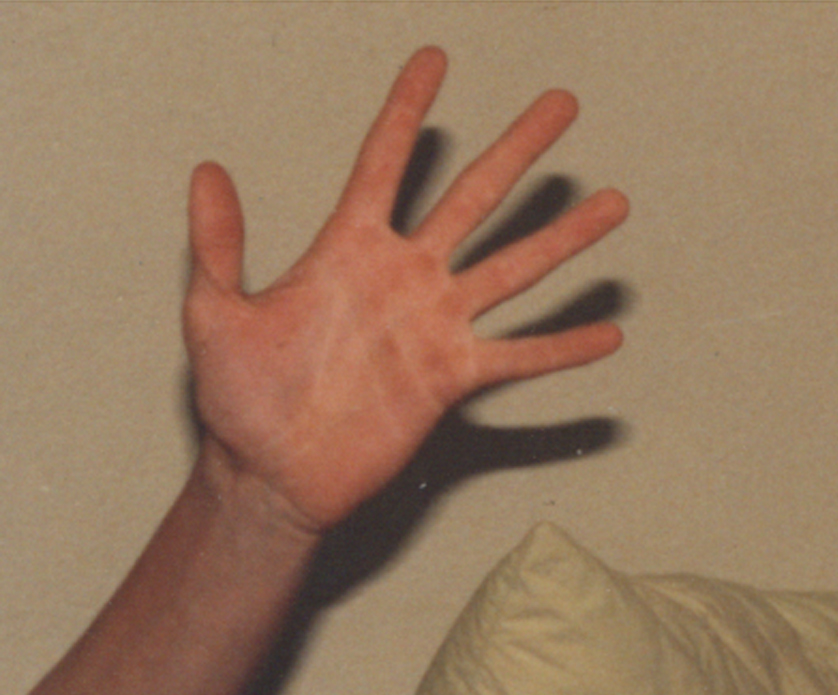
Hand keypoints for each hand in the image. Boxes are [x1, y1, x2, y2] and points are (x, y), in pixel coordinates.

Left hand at [182, 46, 628, 536]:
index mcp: (347, 250)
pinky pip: (520, 357)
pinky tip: (608, 333)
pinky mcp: (454, 379)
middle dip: (517, 149)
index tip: (435, 60)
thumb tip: (207, 171)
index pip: (384, 163)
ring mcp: (435, 327)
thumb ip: (219, 245)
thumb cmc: (237, 397)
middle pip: (473, 198)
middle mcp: (404, 278)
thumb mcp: (212, 313)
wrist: (272, 474)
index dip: (407, 111)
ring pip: (514, 268)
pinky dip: (564, 348)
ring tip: (614, 201)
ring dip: (565, 236)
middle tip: (562, 105)